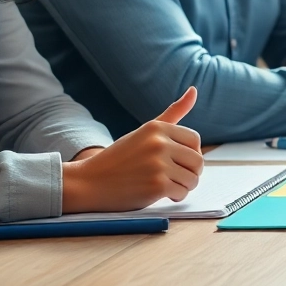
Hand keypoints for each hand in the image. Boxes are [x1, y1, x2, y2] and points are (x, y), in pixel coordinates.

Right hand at [61, 87, 204, 213]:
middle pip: (197, 161)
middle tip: (175, 177)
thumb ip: (172, 113)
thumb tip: (194, 90)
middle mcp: (159, 143)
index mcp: (157, 128)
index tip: (178, 161)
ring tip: (169, 185)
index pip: (194, 140)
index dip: (190, 153)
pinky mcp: (157, 185)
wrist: (88, 182)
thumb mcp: (145, 132)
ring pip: (192, 178)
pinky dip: (176, 196)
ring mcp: (158, 165)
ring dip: (185, 186)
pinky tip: (162, 194)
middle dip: (190, 172)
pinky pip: (182, 192)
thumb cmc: (119, 157)